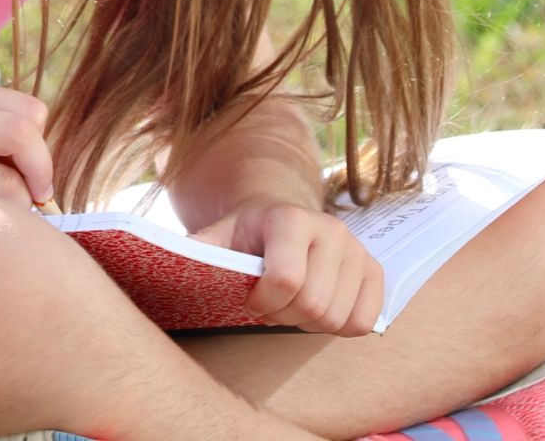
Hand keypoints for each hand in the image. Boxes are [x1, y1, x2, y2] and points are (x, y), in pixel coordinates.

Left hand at [191, 202, 383, 335]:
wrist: (280, 219)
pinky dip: (337, 326)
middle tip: (269, 306)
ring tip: (291, 305)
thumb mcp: (216, 237)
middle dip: (283, 316)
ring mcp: (357, 249)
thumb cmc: (244, 237)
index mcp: (291, 218)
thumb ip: (198, 250)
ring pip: (336, 318)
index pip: (286, 280)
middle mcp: (331, 229)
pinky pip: (363, 321)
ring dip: (307, 324)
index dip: (262, 302)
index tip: (248, 299)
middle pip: (313, 305)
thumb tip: (170, 260)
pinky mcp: (373, 270)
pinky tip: (318, 308)